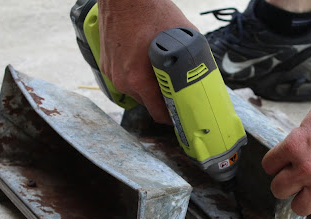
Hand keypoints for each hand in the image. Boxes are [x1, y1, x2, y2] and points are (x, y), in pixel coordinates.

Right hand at [97, 0, 196, 123]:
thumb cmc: (150, 10)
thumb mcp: (182, 35)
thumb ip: (193, 57)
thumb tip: (205, 70)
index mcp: (138, 80)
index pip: (158, 113)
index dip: (173, 115)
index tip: (182, 115)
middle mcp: (122, 80)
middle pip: (148, 102)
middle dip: (162, 98)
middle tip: (176, 90)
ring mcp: (112, 72)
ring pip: (136, 90)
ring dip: (149, 86)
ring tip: (160, 71)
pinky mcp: (105, 63)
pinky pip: (125, 77)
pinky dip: (136, 74)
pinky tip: (145, 61)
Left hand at [261, 86, 310, 216]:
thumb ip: (298, 141)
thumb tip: (291, 157)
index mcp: (295, 145)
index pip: (269, 166)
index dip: (276, 164)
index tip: (284, 163)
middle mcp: (308, 168)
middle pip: (279, 190)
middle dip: (286, 182)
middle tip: (295, 176)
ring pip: (299, 207)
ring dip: (302, 197)